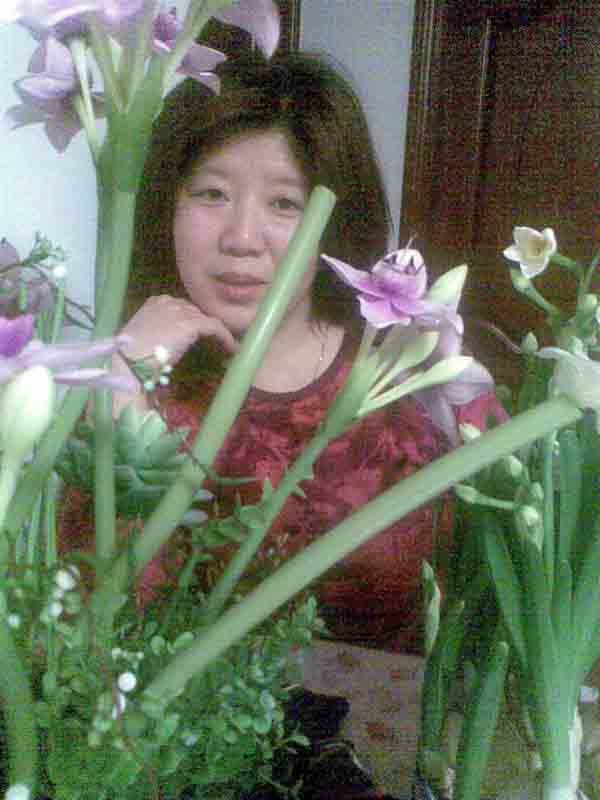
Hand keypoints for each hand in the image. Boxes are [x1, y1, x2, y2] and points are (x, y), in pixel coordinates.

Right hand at [119, 295, 238, 362]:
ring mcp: (181, 311)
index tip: (203, 335)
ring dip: (218, 335)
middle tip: (217, 343)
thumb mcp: (144, 336)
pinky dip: (226, 338)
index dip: (195, 322)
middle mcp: (169, 301)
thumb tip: (175, 340)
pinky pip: (216, 328)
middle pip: (196, 313)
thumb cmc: (131, 355)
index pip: (183, 309)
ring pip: (207, 320)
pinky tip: (232, 349)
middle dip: (206, 328)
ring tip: (227, 347)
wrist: (128, 361)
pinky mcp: (191, 324)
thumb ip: (160, 331)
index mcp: (156, 302)